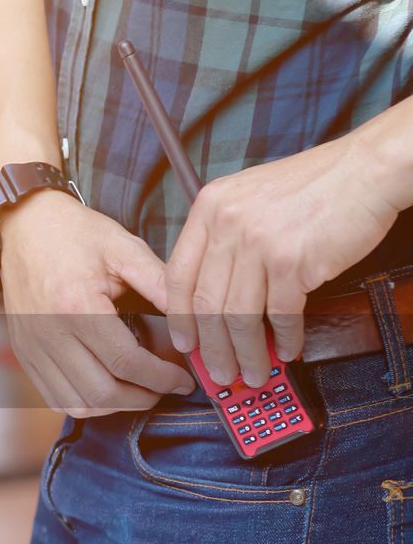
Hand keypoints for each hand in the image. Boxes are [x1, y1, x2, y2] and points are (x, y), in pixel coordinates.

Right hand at [1, 190, 194, 416]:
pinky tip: (104, 389)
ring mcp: (32, 347)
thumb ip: (161, 283)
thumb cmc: (76, 234)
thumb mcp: (124, 248)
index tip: (182, 380)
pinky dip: (83, 403)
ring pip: (76, 403)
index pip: (126, 362)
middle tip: (164, 390)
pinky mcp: (23, 353)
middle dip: (142, 399)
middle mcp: (50, 333)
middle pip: (101, 392)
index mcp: (77, 306)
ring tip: (136, 392)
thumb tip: (196, 318)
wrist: (24, 226)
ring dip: (113, 407)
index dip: (161, 379)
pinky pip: (53, 397)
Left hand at [165, 134, 401, 386]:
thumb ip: (223, 237)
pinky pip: (279, 314)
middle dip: (211, 348)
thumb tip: (211, 296)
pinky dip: (283, 338)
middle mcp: (227, 223)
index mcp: (209, 207)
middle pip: (205, 303)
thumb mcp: (248, 198)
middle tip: (220, 373)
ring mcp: (258, 242)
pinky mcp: (292, 260)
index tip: (185, 344)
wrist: (365, 170)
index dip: (178, 318)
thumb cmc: (312, 187)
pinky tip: (286, 349)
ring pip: (238, 316)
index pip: (178, 275)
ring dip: (246, 353)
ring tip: (253, 373)